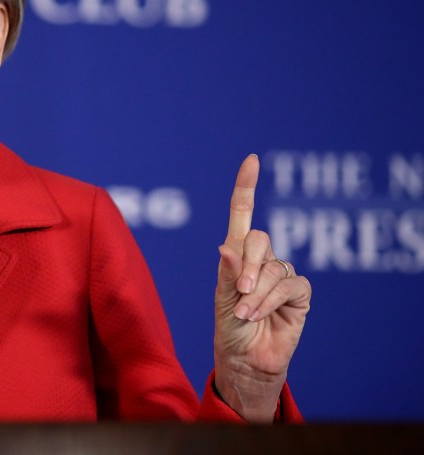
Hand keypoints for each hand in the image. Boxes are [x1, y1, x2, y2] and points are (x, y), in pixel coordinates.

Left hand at [213, 154, 311, 421]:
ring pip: (274, 267)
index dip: (246, 187)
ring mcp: (281, 275)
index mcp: (236, 254)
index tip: (252, 160)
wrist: (244, 360)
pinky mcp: (299, 295)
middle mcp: (260, 259)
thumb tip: (226, 247)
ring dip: (257, 292)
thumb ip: (227, 274)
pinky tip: (260, 315)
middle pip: (260, 238)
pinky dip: (272, 299)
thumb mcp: (222, 300)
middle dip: (248, 265)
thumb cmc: (229, 329)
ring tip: (246, 314)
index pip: (243, 213)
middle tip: (240, 292)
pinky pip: (291, 284)